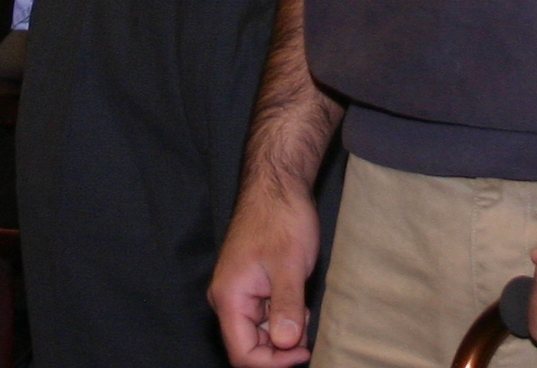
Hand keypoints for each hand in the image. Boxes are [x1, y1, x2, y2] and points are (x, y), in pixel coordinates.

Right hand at [210, 179, 321, 365]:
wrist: (278, 185)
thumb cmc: (282, 219)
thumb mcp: (290, 266)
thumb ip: (286, 307)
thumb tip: (286, 344)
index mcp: (229, 298)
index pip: (243, 354)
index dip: (273, 362)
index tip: (304, 352)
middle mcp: (228, 299)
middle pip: (249, 347)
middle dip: (280, 349)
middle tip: (309, 332)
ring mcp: (239, 292)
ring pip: (259, 333)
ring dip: (284, 332)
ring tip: (305, 312)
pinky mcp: (251, 286)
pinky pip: (264, 316)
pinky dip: (284, 317)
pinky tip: (300, 303)